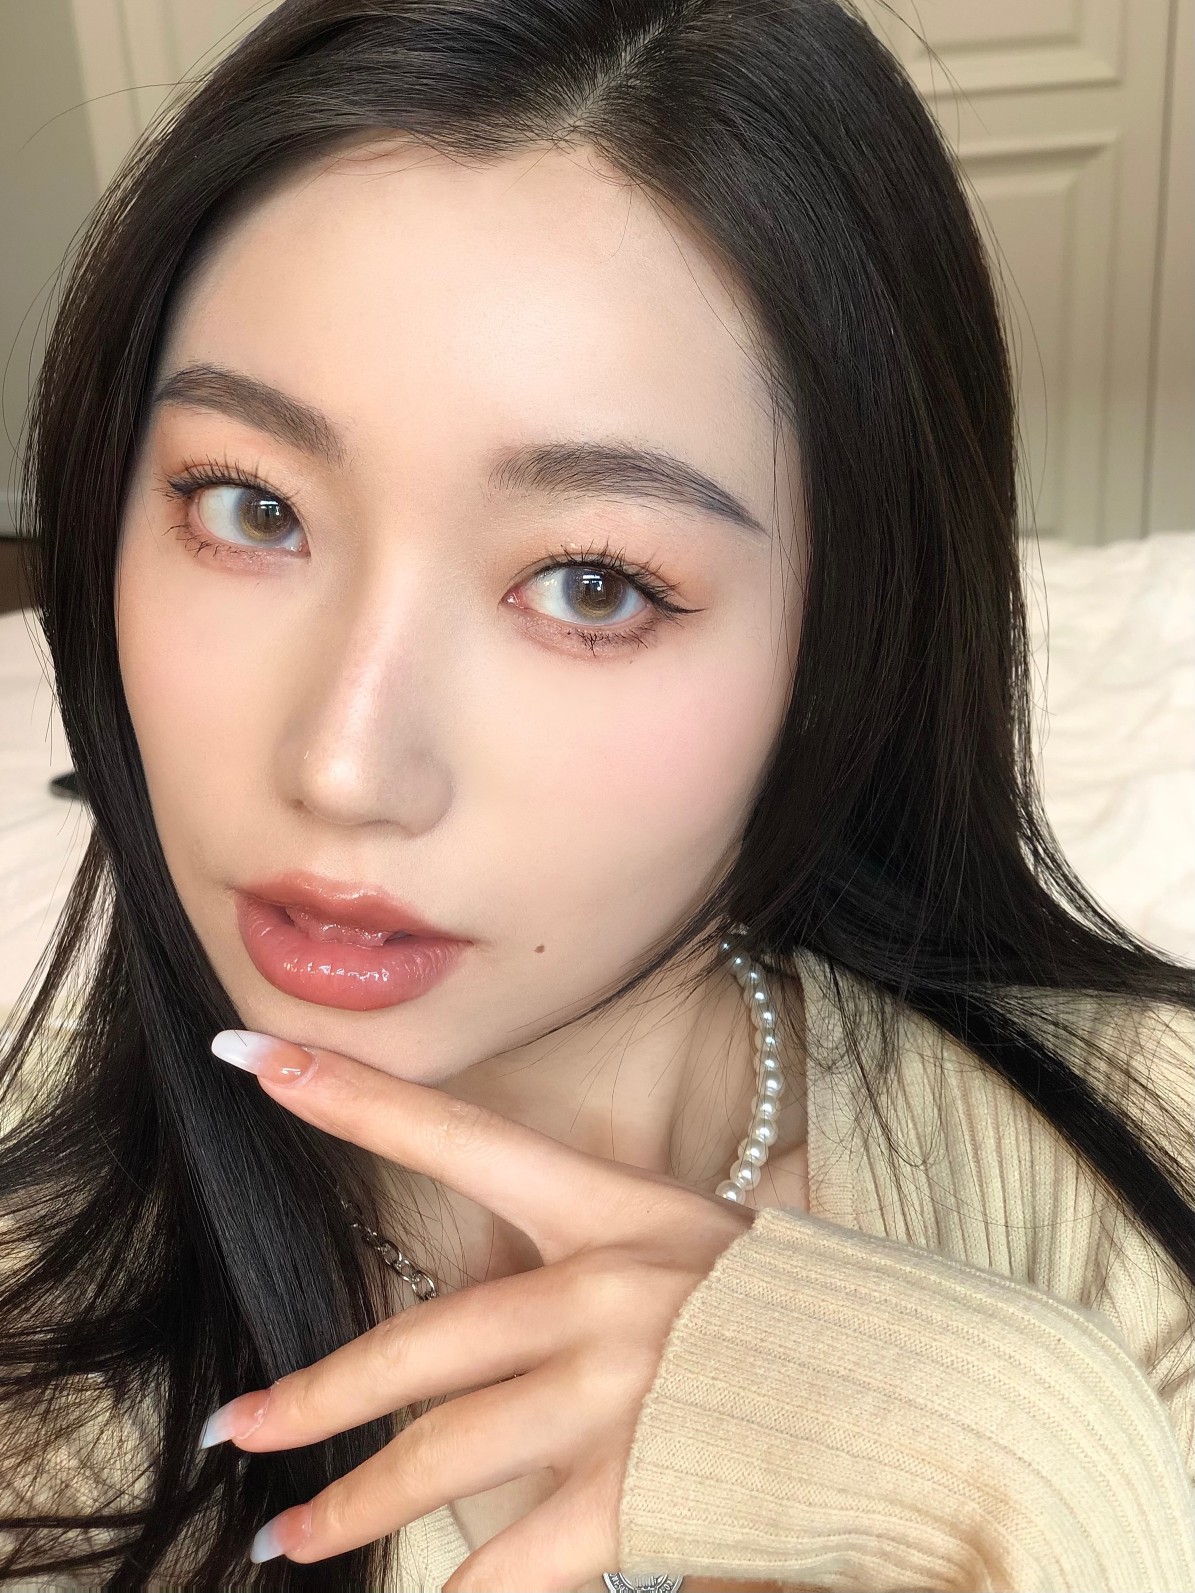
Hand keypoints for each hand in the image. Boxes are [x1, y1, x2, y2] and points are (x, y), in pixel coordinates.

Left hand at [204, 1029, 756, 1592]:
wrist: (918, 1393)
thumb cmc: (803, 1312)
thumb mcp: (704, 1249)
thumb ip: (605, 1264)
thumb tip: (514, 1313)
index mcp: (616, 1210)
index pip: (459, 1138)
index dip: (351, 1096)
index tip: (254, 1056)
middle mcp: (603, 1289)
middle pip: (420, 1342)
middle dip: (316, 1393)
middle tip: (234, 1424)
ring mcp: (617, 1390)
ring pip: (441, 1454)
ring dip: (353, 1502)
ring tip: (289, 1537)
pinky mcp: (638, 1490)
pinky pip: (515, 1557)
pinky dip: (464, 1592)